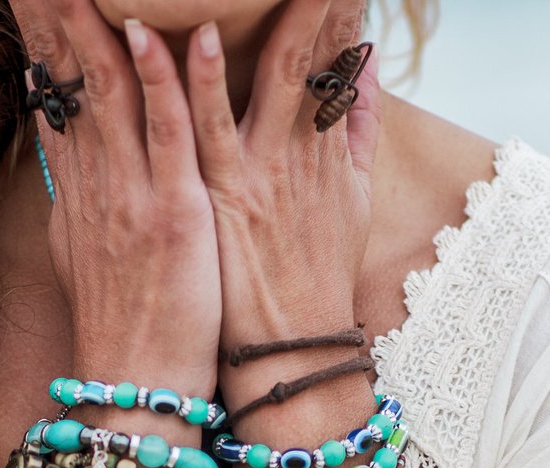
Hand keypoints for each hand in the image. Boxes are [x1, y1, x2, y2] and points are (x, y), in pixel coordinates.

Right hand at [11, 0, 222, 401]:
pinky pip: (169, 133)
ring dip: (102, 19)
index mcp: (81, 186)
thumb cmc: (128, 325)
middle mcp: (95, 180)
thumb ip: (85, 196)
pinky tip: (167, 32)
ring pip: (111, 88)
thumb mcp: (90, 251)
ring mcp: (130, 194)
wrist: (135, 390)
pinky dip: (168, 80)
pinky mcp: (170, 215)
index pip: (54, 87)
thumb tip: (72, 156)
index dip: (42, 29)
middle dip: (55, 9)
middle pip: (68, 72)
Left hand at [184, 0, 380, 367]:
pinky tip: (183, 36)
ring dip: (260, 15)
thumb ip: (361, 128)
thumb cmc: (313, 276)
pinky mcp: (224, 198)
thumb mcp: (355, 198)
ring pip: (267, 75)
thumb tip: (367, 62)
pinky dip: (194, 80)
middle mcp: (300, 150)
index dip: (328, 3)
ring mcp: (263, 171)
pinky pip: (206, 128)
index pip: (333, 54)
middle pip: (310, 50)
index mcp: (327, 146)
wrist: (291, 351)